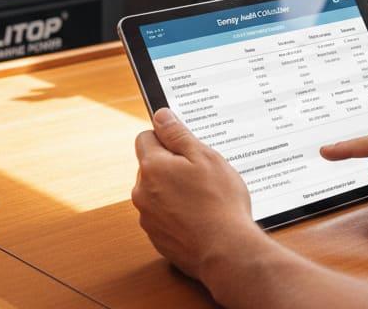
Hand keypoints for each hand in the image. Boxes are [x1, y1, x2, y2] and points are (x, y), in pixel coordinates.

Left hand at [132, 108, 260, 278]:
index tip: (185, 145)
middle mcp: (142, 193)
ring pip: (158, 192)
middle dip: (172, 165)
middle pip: (152, 166)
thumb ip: (178, 134)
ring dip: (175, 190)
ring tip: (204, 197)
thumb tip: (160, 116)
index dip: (166, 137)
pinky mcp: (157, 237)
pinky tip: (200, 217)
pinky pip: (164, 215)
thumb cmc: (219, 202)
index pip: (145, 137)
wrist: (226, 251)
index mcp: (152, 168)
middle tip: (201, 173)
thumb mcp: (204, 157)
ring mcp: (148, 218)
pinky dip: (178, 213)